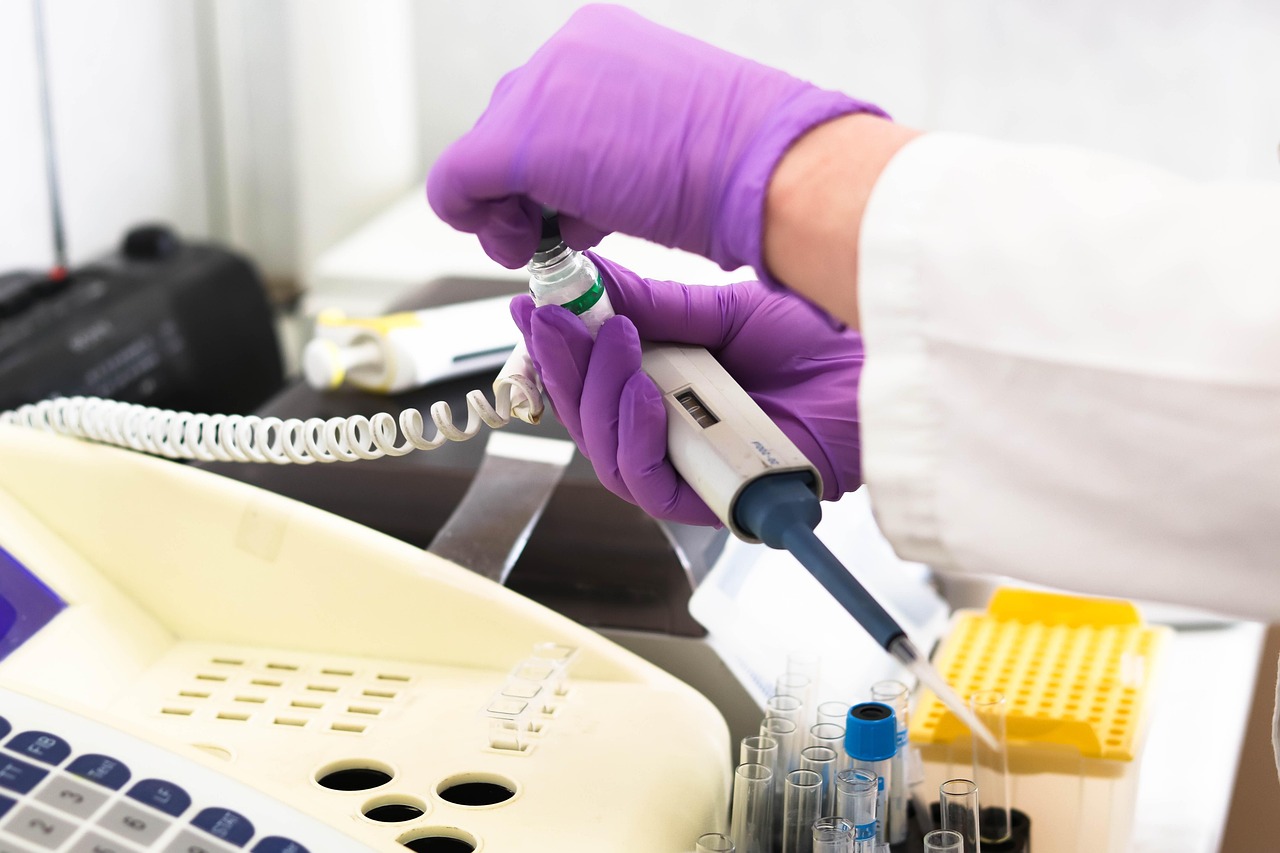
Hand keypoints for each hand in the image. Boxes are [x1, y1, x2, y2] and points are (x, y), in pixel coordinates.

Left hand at [428, 4, 883, 277]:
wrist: (768, 170)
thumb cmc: (742, 168)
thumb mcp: (668, 140)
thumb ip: (611, 148)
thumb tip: (575, 193)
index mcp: (605, 40)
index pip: (544, 106)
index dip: (547, 169)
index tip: (570, 205)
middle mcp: (567, 49)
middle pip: (507, 126)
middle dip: (523, 189)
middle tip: (558, 230)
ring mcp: (541, 87)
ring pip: (480, 156)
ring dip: (508, 209)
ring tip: (560, 238)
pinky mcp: (518, 139)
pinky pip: (456, 182)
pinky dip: (472, 218)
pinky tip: (517, 244)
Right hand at [510, 254, 862, 525]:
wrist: (882, 360)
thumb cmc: (819, 342)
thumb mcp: (718, 311)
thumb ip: (647, 306)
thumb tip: (583, 283)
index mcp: (667, 389)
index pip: (588, 387)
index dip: (550, 357)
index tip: (528, 311)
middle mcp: (673, 434)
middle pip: (588, 423)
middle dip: (563, 368)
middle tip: (552, 319)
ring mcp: (695, 470)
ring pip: (608, 457)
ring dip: (596, 397)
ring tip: (612, 341)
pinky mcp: (721, 503)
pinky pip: (652, 486)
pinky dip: (635, 439)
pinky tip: (642, 394)